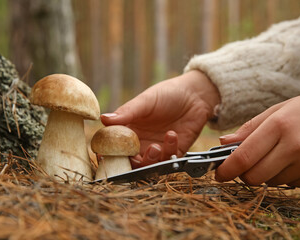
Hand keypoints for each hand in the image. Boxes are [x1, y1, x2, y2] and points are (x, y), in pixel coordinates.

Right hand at [101, 70, 219, 167]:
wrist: (195, 95)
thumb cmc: (167, 94)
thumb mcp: (145, 101)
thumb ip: (127, 112)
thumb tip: (103, 119)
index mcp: (129, 128)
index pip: (113, 145)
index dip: (108, 153)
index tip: (105, 157)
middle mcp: (141, 141)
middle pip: (129, 161)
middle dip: (131, 162)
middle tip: (136, 156)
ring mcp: (157, 147)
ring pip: (148, 165)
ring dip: (150, 159)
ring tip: (157, 146)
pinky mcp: (174, 151)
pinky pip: (167, 160)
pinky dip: (169, 150)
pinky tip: (172, 135)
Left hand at [216, 90, 299, 187]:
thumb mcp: (275, 111)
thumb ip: (248, 129)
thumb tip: (222, 143)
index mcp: (279, 126)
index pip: (244, 156)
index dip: (226, 169)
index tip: (218, 174)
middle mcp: (295, 147)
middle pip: (255, 176)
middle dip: (243, 174)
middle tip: (244, 165)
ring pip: (271, 182)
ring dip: (265, 174)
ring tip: (276, 155)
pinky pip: (290, 184)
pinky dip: (284, 176)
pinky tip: (293, 160)